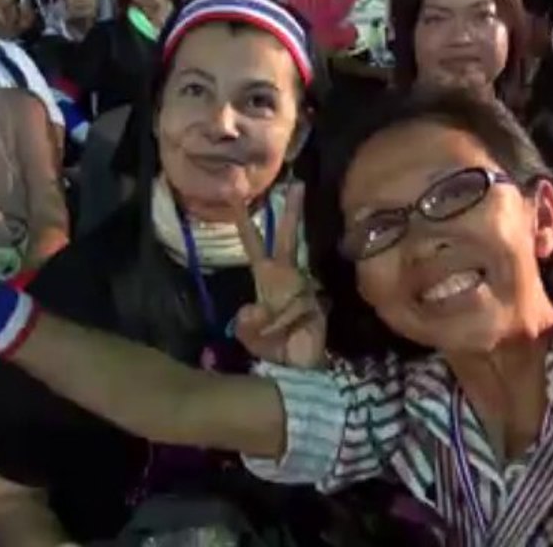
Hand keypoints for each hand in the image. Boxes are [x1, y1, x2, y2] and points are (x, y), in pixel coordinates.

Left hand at [232, 183, 326, 368]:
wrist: (302, 368)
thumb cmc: (276, 349)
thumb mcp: (251, 338)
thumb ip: (247, 324)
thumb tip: (249, 308)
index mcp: (266, 280)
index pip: (254, 244)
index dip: (243, 221)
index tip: (235, 194)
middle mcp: (285, 277)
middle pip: (285, 239)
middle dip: (290, 213)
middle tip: (296, 184)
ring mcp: (303, 288)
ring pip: (296, 272)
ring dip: (291, 284)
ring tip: (288, 288)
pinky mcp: (316, 303)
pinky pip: (300, 305)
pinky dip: (290, 319)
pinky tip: (289, 330)